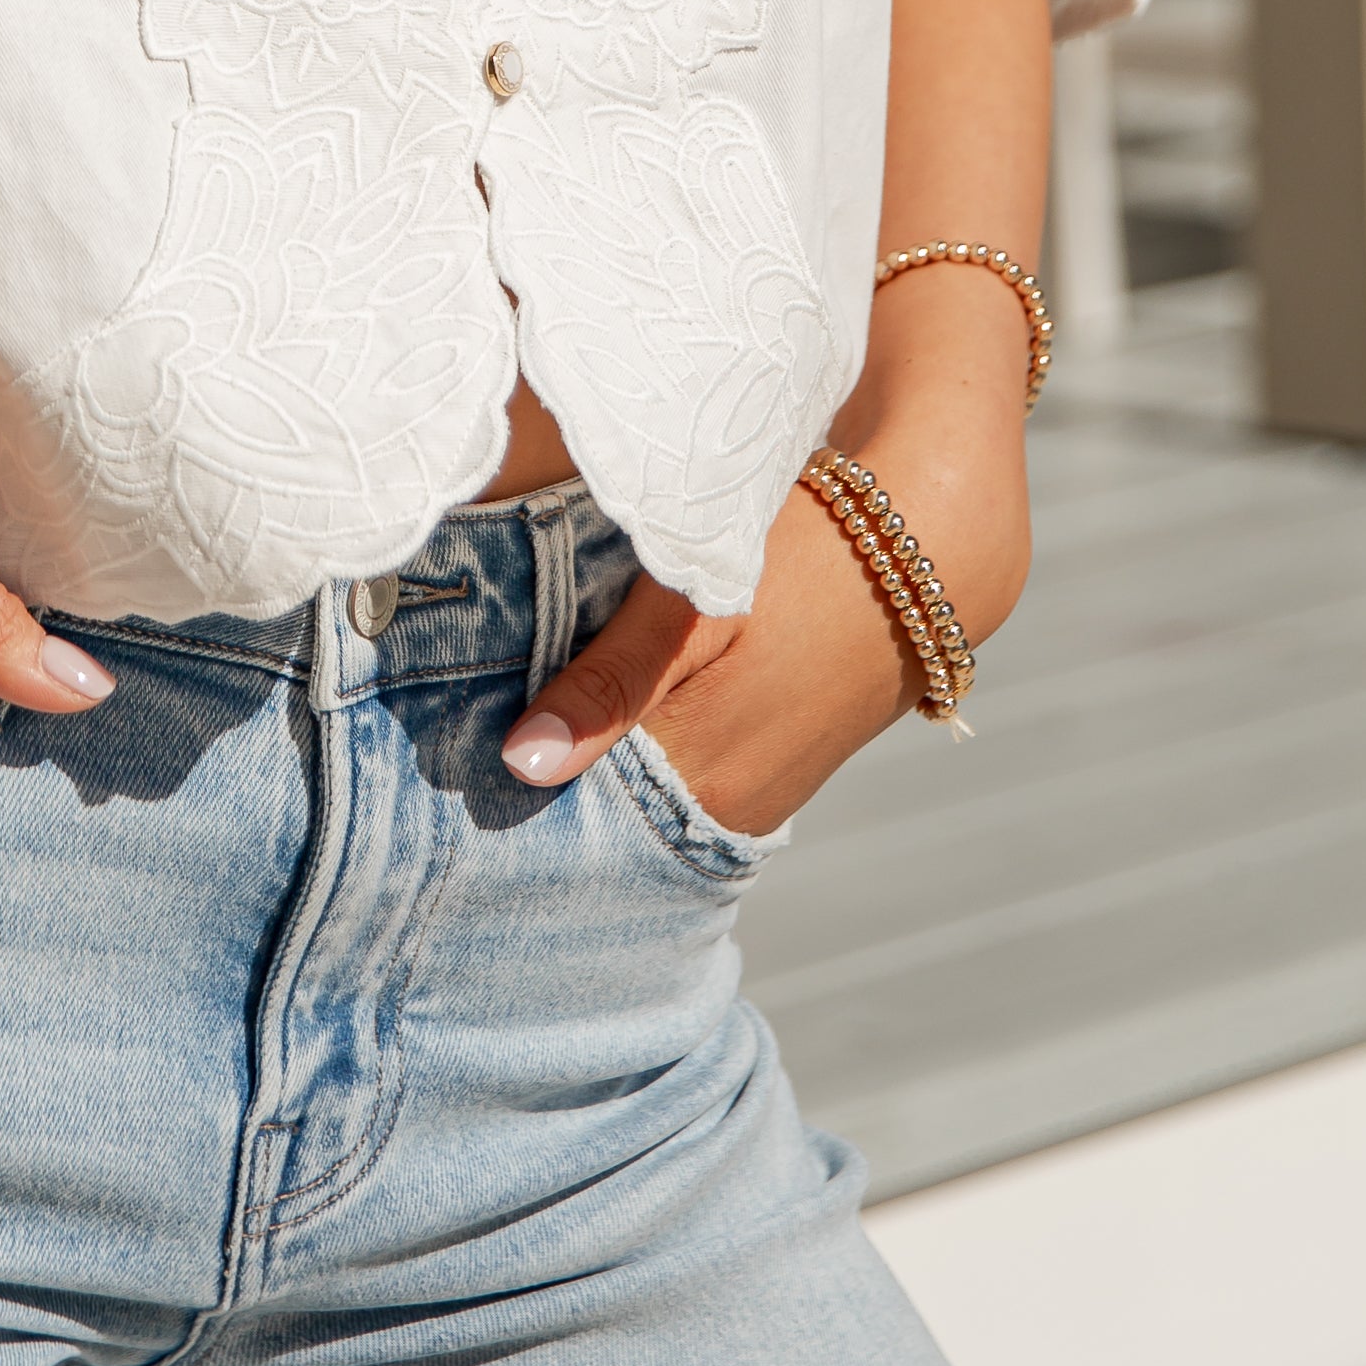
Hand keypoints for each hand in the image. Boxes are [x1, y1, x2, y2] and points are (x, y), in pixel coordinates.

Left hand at [500, 391, 1031, 834]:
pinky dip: (626, 750)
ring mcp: (752, 800)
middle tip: (452, 732)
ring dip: (581, 759)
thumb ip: (609, 681)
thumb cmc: (800, 557)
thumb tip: (521, 763)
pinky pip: (671, 779)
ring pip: (632, 796)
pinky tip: (584, 705)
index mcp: (705, 784)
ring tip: (503, 707)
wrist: (925, 548)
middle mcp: (729, 814)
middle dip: (533, 778)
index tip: (440, 757)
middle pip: (598, 815)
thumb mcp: (695, 601)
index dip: (503, 782)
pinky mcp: (763, 772)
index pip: (572, 817)